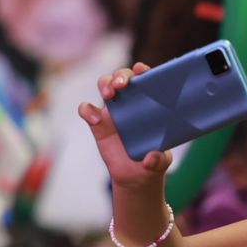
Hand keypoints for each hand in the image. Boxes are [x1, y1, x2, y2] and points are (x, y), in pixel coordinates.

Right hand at [78, 63, 172, 190]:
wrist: (133, 176)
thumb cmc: (152, 162)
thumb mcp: (160, 163)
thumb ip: (159, 160)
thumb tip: (151, 158)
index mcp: (149, 103)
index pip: (146, 79)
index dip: (142, 70)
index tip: (140, 70)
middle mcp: (130, 101)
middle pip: (122, 76)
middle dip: (120, 75)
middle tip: (122, 84)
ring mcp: (112, 110)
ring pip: (105, 85)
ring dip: (105, 84)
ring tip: (109, 95)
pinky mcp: (97, 123)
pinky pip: (86, 109)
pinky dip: (87, 110)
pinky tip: (94, 121)